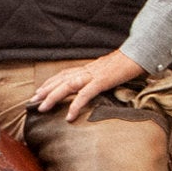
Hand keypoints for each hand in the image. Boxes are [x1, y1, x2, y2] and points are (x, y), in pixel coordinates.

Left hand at [30, 50, 146, 122]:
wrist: (139, 54)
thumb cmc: (126, 65)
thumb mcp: (108, 72)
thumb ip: (99, 78)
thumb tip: (94, 87)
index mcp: (87, 68)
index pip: (64, 74)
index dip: (50, 82)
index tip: (39, 91)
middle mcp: (86, 70)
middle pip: (61, 80)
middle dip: (45, 91)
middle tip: (32, 102)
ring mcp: (93, 75)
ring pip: (67, 86)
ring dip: (53, 97)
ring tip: (42, 108)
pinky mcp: (102, 81)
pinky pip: (85, 94)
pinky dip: (75, 105)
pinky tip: (69, 116)